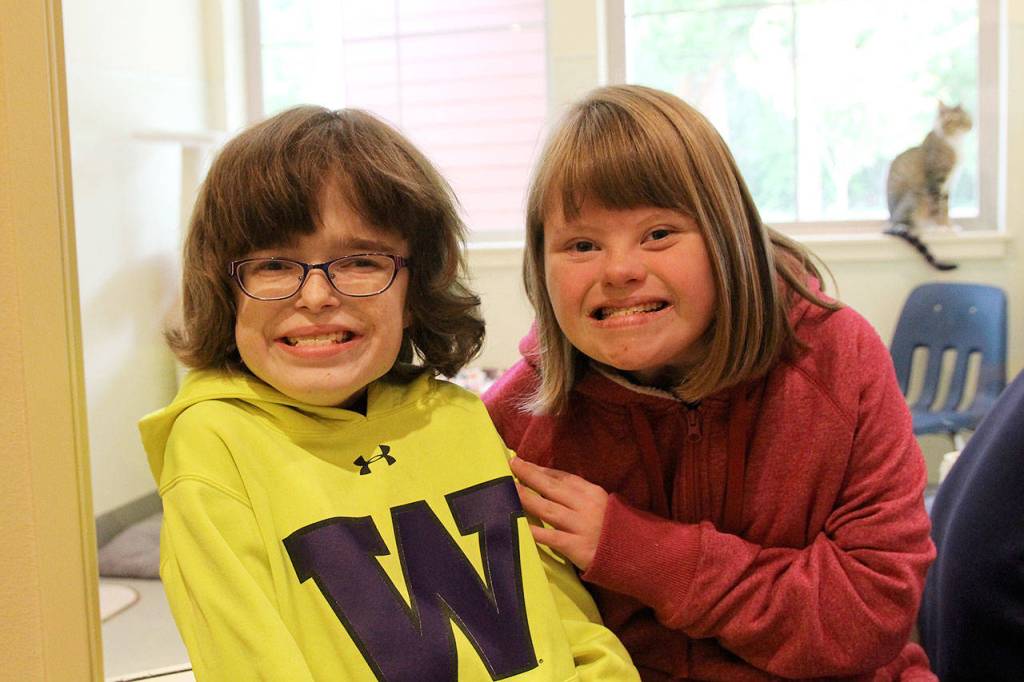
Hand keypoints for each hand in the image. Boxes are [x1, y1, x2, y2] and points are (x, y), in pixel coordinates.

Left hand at [509, 456, 608, 571]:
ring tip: (509, 489)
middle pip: (551, 487)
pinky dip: (534, 530)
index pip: (562, 477)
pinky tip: (518, 524)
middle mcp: (585, 505)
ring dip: (526, 497)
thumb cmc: (618, 529)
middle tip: (512, 464)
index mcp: (592, 492)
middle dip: (529, 474)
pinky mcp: (577, 547)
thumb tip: (552, 483)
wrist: (639, 555)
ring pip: (547, 508)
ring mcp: (580, 526)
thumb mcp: (603, 504)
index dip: (541, 469)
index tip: (524, 463)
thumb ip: (581, 495)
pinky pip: (551, 537)